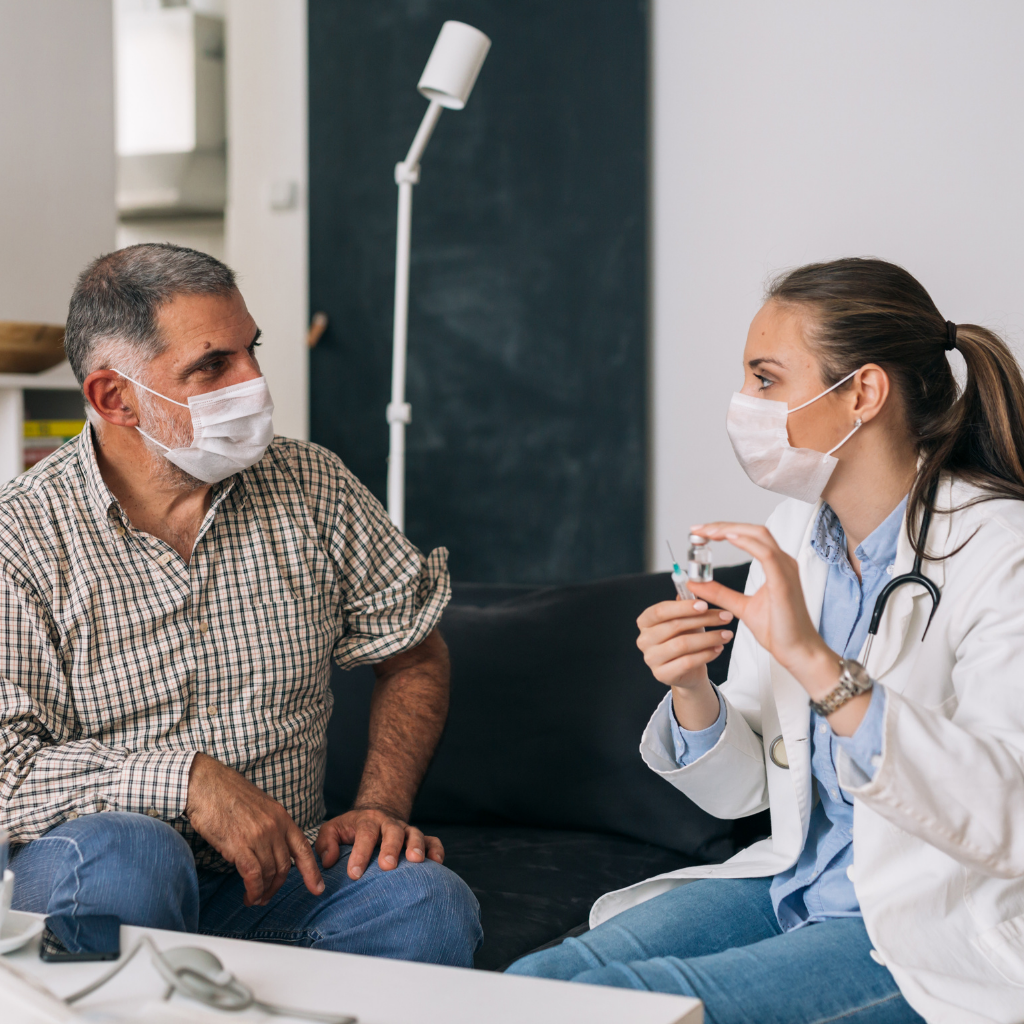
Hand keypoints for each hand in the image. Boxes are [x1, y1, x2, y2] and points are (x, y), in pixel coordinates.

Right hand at [185, 753, 323, 906]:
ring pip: (268, 874)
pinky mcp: (239, 845)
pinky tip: (248, 896)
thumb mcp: (259, 806)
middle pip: (284, 866)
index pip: (303, 847)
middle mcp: (274, 826)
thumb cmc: (227, 794)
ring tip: (254, 898)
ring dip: (262, 891)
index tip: (318, 888)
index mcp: (281, 816)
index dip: (311, 871)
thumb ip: (270, 826)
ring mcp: (258, 836)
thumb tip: (272, 849)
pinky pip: (253, 876)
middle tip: (267, 896)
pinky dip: (253, 890)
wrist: (205, 783)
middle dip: (276, 886)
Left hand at [315, 807, 444, 879]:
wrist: (376, 816)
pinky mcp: (421, 839)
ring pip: (415, 834)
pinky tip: (436, 863)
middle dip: (390, 848)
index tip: (354, 874)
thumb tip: (329, 861)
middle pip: (392, 832)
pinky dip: (436, 850)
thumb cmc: (351, 830)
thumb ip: (326, 843)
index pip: (364, 834)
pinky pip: (433, 841)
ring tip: (415, 861)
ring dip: (416, 846)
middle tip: (387, 866)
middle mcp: (389, 824)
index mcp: (367, 821)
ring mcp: (407, 831)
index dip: (360, 853)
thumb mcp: (333, 830)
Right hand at [636, 598, 734, 688]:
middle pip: (674, 626)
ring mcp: (651, 659)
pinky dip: (706, 654)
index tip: (704, 604)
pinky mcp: (662, 674)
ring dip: (709, 638)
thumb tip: (696, 586)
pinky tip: (718, 649)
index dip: (683, 607)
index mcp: (645, 622)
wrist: (687, 670)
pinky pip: (687, 662)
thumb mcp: (686, 620)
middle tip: (726, 617)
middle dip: (704, 620)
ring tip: (726, 634)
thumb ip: (687, 604)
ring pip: (682, 644)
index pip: (660, 610)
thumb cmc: (685, 639)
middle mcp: (644, 640)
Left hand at [687, 522, 838, 698]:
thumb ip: (719, 593)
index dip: (725, 530)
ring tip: (707, 532)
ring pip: (759, 536)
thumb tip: (694, 583)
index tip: (700, 532)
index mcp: (776, 565)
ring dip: (731, 530)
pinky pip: (766, 554)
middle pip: (753, 531)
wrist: (797, 651)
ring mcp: (786, 570)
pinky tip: (729, 539)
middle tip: (698, 530)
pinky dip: (747, 543)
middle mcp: (783, 562)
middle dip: (724, 526)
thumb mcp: (740, 607)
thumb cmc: (778, 630)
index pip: (750, 537)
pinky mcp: (784, 582)